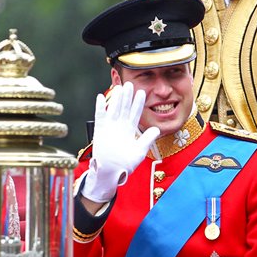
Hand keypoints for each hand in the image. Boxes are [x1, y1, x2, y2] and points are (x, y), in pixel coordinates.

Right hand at [82, 82, 159, 202]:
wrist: (111, 172)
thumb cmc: (125, 165)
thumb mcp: (140, 152)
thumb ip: (147, 139)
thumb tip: (157, 129)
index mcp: (129, 130)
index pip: (135, 113)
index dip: (138, 103)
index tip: (142, 92)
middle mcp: (120, 127)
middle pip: (124, 108)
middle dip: (127, 96)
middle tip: (130, 84)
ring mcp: (109, 127)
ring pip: (113, 109)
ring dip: (116, 98)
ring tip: (119, 87)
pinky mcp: (100, 130)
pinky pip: (100, 116)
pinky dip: (100, 107)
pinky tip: (100, 97)